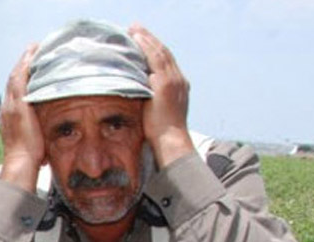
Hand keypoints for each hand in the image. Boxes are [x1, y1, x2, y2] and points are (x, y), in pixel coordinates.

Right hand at [0, 44, 45, 192]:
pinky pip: (20, 78)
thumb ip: (39, 127)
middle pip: (13, 79)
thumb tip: (49, 126)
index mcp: (11, 114)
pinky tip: (32, 54)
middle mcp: (8, 107)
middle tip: (32, 50)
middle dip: (22, 64)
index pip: (15, 90)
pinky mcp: (18, 104)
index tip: (30, 65)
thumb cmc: (30, 156)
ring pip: (16, 76)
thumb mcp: (34, 137)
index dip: (21, 75)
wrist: (21, 162)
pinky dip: (25, 65)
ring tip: (33, 48)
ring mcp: (11, 105)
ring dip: (24, 60)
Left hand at [127, 24, 194, 167]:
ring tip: (134, 30)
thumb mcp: (156, 110)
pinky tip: (137, 40)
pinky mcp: (165, 84)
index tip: (143, 40)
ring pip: (159, 53)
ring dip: (146, 39)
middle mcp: (178, 80)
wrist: (171, 140)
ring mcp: (173, 81)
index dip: (155, 49)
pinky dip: (146, 47)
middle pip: (163, 53)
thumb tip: (136, 94)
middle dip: (150, 39)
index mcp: (178, 85)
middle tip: (137, 28)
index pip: (166, 62)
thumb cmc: (161, 133)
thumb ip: (150, 98)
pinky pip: (155, 60)